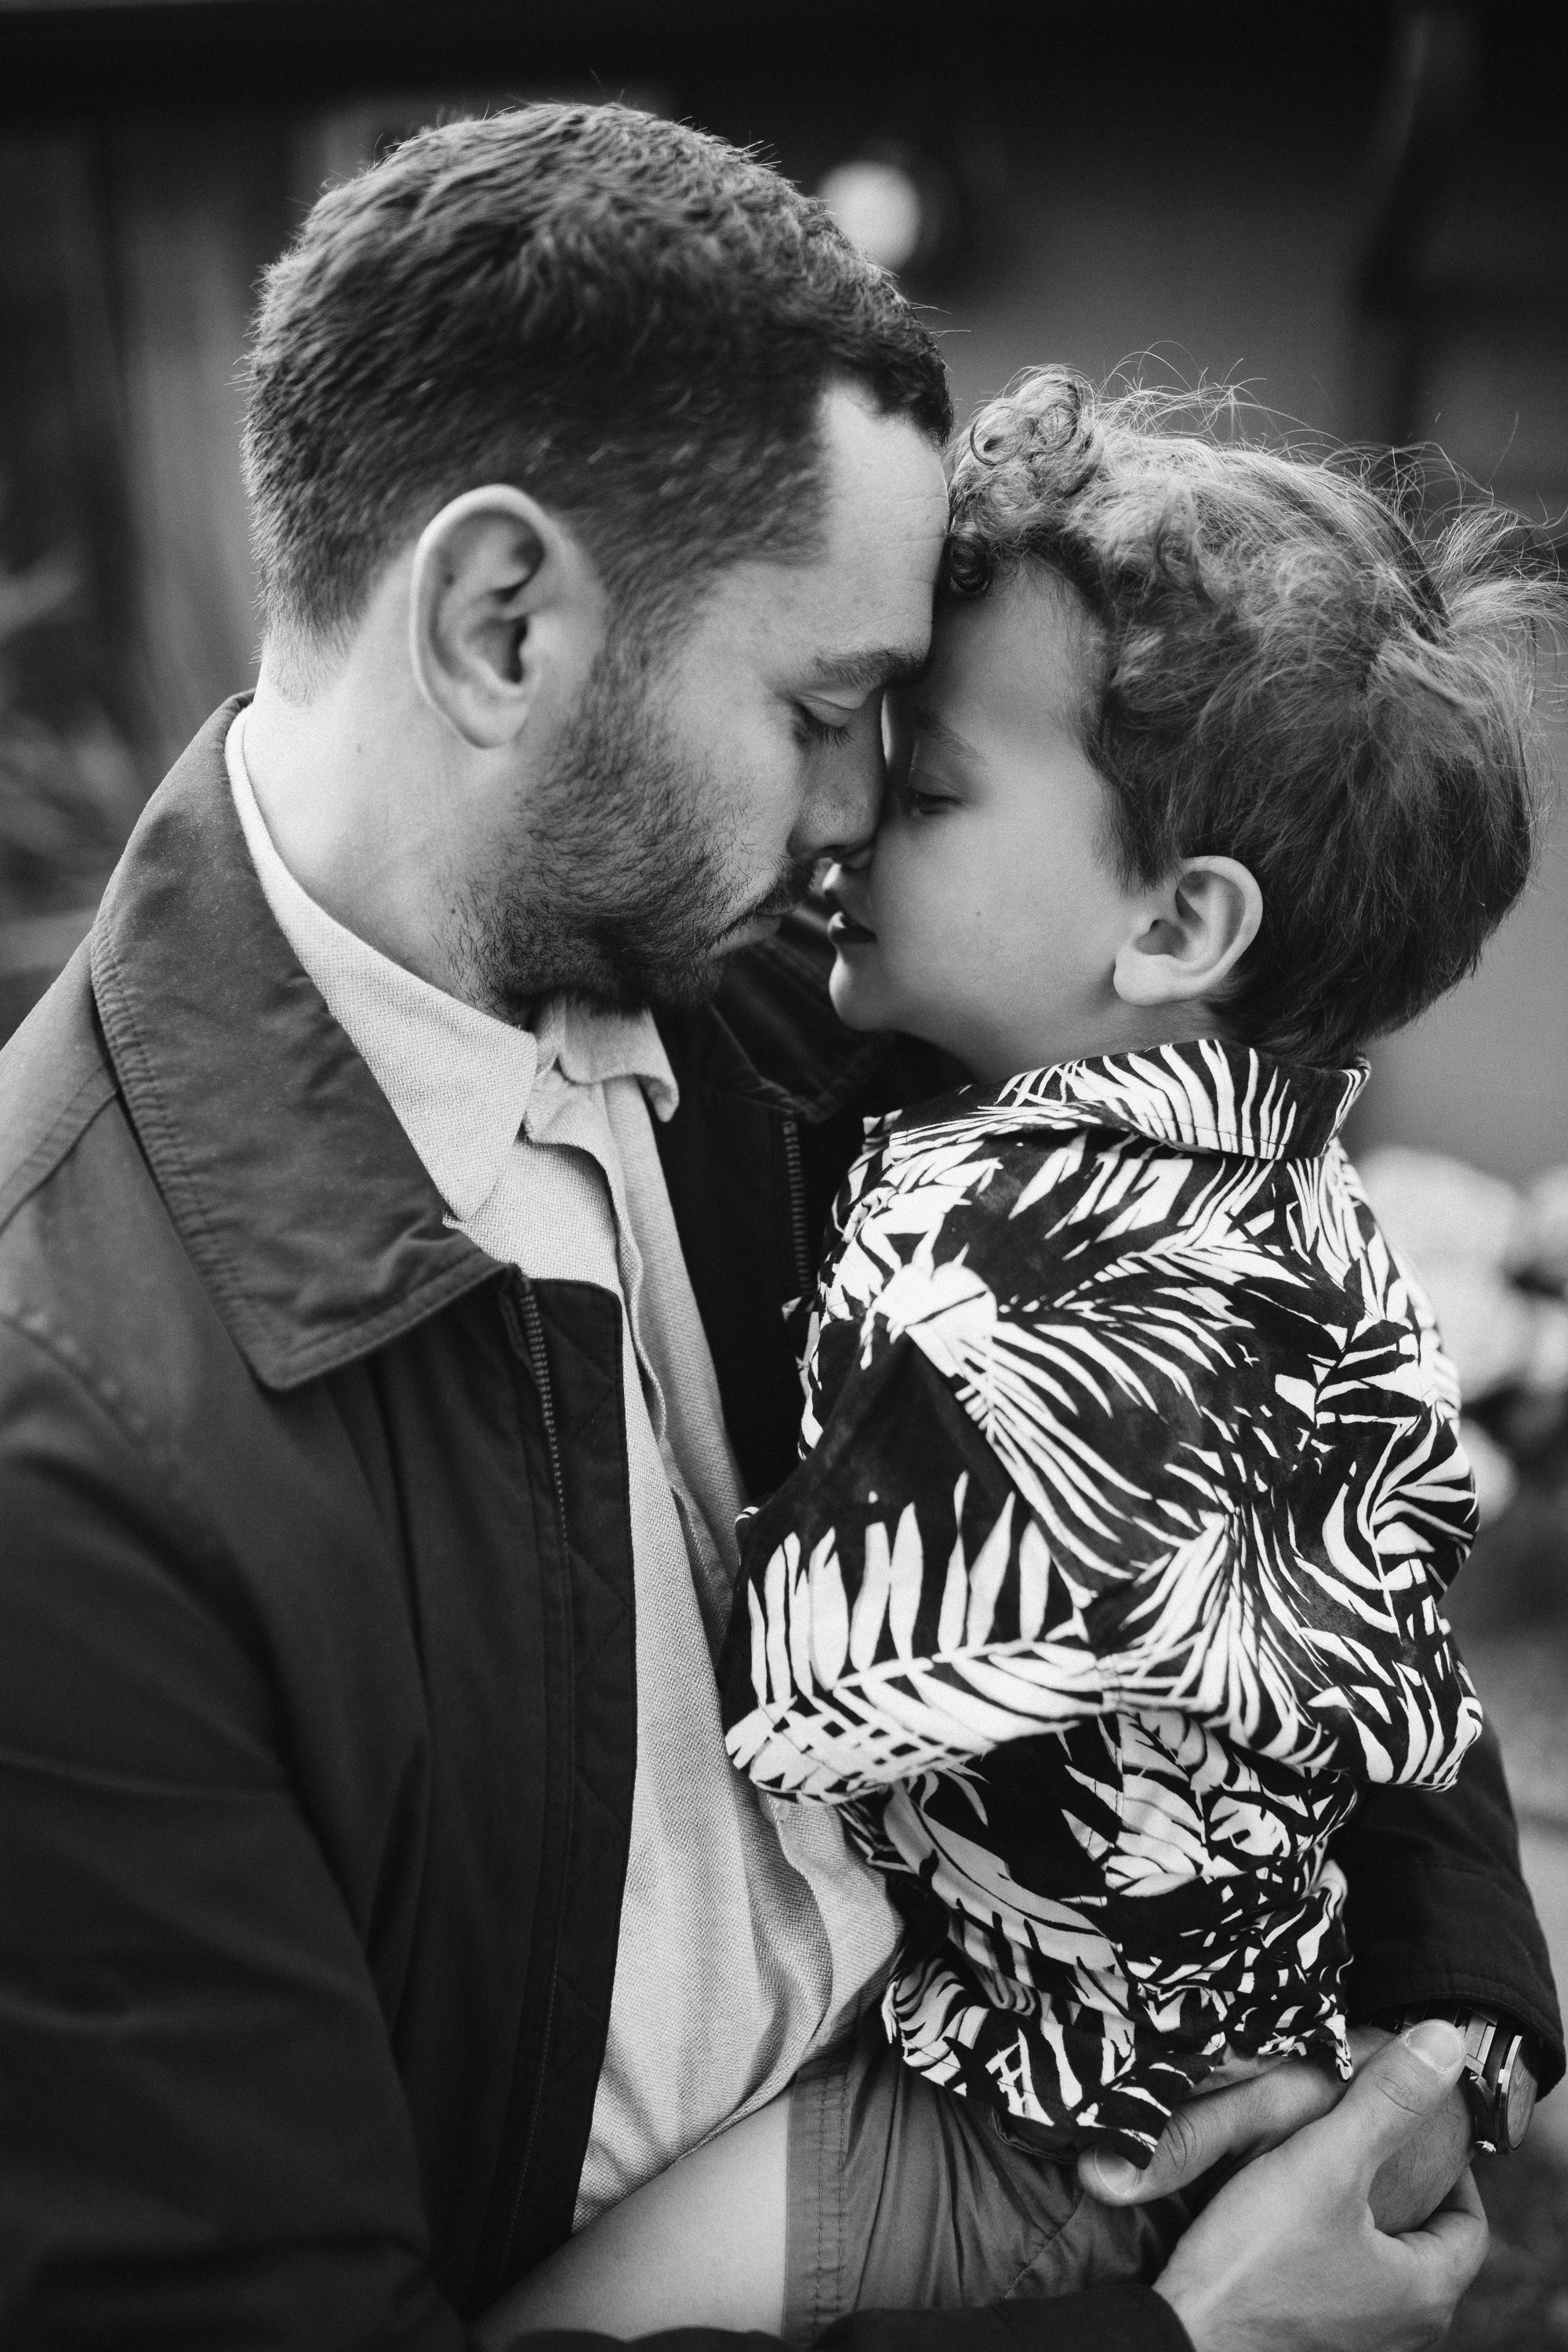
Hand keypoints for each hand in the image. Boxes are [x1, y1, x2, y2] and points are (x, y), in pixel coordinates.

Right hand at [1151, 2021, 1486, 2351]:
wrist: (1183, 2337)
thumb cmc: (1254, 2262)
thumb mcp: (1324, 2162)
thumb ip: (1386, 2101)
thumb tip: (1443, 2043)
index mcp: (1425, 2293)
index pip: (1469, 2223)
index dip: (1452, 2169)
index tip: (1418, 2128)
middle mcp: (1402, 2330)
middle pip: (1424, 2245)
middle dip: (1403, 2191)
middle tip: (1368, 2141)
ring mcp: (1356, 2344)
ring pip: (1378, 2267)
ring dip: (1361, 2221)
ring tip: (1325, 2171)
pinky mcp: (1311, 2342)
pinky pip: (1338, 2287)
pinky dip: (1328, 2249)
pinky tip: (1288, 2219)